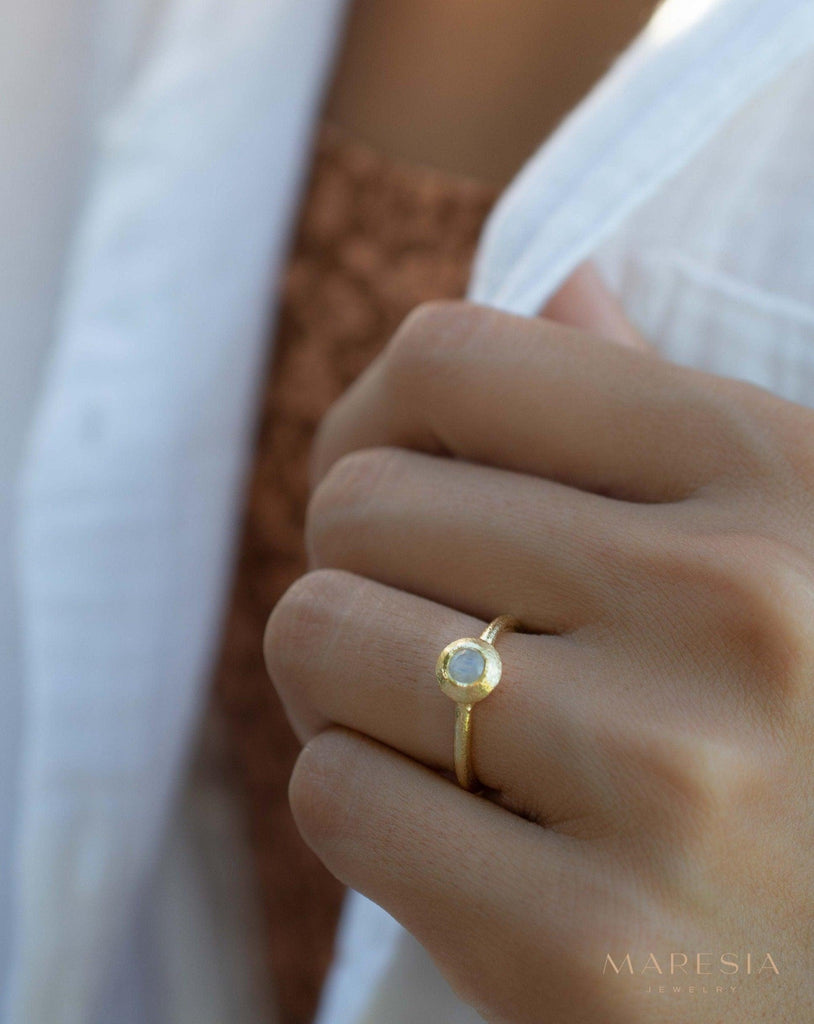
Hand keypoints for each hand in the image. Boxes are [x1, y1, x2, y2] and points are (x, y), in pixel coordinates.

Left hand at [265, 282, 813, 1022]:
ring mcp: (666, 780)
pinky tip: (455, 830)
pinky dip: (362, 804)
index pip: (451, 358)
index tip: (406, 488)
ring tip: (429, 726)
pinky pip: (335, 797)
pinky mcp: (589, 952)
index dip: (384, 419)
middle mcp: (734, 608)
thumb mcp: (793, 536)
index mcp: (775, 476)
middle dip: (362, 568)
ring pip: (321, 636)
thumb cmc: (811, 728)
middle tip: (417, 630)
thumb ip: (664, 413)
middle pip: (360, 503)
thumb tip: (567, 284)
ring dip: (342, 686)